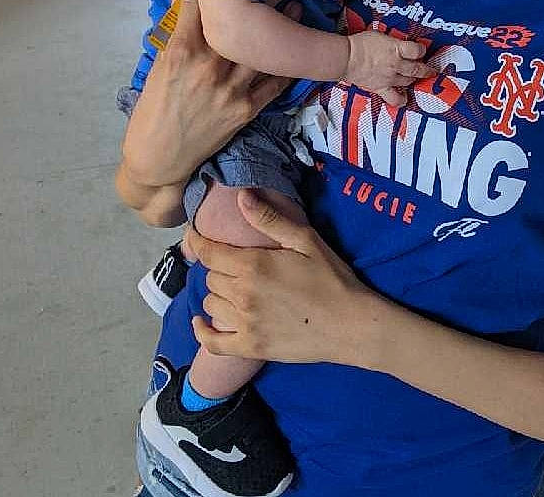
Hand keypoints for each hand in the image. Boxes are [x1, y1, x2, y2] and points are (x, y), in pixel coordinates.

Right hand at [121, 0, 296, 187]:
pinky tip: (298, 49)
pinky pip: (274, 84)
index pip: (205, 6)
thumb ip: (174, 26)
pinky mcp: (246, 110)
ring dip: (284, 28)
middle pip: (242, 23)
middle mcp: (210, 67)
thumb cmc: (153, 109)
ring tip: (298, 8)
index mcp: (182, 51)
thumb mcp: (158, 64)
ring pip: (264, 50)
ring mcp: (231, 89)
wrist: (159, 158)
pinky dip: (287, 66)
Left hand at [190, 191, 377, 364]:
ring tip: (236, 289)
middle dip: (219, 267)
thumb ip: (270, 219)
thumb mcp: (306, 241)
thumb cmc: (332, 279)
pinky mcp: (250, 348)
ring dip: (219, 294)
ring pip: (211, 304)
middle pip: (211, 277)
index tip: (192, 234)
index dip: (196, 241)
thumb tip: (241, 196)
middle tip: (238, 263)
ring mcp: (245, 324)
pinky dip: (202, 332)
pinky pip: (213, 342)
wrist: (350, 325)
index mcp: (253, 266)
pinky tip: (202, 322)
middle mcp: (243, 295)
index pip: (209, 252)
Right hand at [342, 30, 431, 105]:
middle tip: (428, 69)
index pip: (417, 50)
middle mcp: (396, 64)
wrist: (346, 58)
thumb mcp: (380, 36)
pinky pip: (394, 98)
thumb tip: (399, 45)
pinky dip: (401, 100)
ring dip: (413, 79)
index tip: (421, 50)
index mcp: (396, 49)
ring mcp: (389, 78)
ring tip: (412, 77)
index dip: (421, 50)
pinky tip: (404, 99)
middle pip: (417, 68)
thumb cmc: (359, 44)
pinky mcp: (381, 88)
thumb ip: (392, 42)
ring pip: (408, 81)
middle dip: (425, 69)